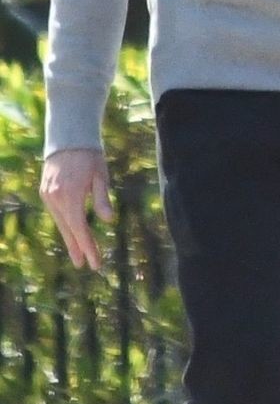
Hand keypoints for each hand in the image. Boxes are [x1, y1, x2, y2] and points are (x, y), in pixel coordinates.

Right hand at [39, 148, 113, 270]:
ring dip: (70, 239)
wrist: (68, 138)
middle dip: (78, 248)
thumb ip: (103, 199)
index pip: (80, 228)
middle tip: (87, 265)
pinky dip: (65, 225)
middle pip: (68, 229)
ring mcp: (48, 195)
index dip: (88, 247)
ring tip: (79, 255)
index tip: (95, 262)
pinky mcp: (45, 192)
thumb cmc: (90, 156)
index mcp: (71, 195)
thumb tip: (109, 220)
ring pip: (61, 223)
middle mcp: (56, 198)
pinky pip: (56, 214)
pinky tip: (71, 233)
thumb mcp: (101, 176)